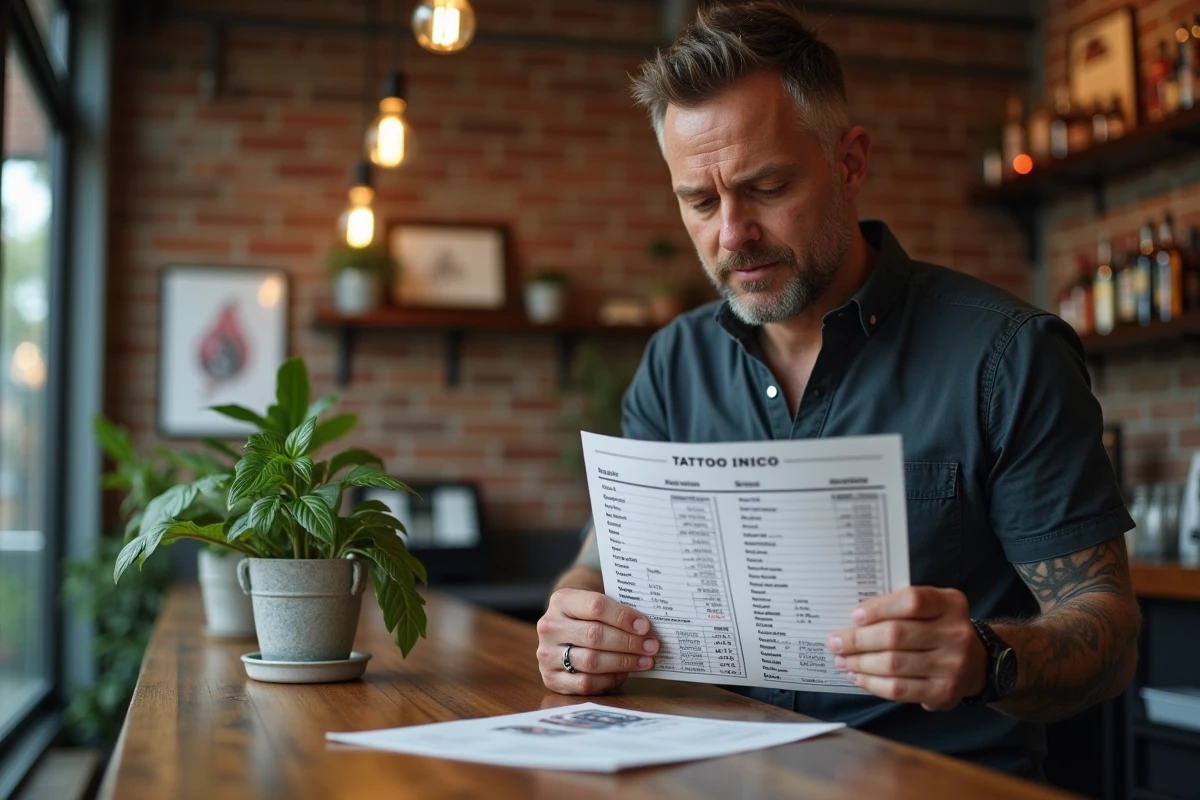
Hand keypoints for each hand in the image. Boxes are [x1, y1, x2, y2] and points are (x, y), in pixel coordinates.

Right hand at [536, 588, 658, 694]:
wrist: (561, 629)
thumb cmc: (586, 615)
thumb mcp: (594, 602)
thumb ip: (615, 612)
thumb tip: (646, 630)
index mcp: (561, 601)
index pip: (596, 606)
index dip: (623, 617)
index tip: (645, 626)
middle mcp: (550, 627)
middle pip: (595, 635)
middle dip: (628, 642)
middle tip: (651, 646)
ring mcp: (547, 654)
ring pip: (591, 661)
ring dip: (623, 662)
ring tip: (644, 661)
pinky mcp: (551, 678)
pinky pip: (585, 683)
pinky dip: (609, 679)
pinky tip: (624, 674)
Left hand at [827, 586, 986, 710]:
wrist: (976, 663)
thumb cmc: (938, 629)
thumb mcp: (931, 608)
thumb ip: (899, 607)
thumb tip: (854, 619)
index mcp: (950, 604)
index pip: (912, 601)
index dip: (879, 608)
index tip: (854, 616)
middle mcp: (956, 633)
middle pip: (896, 635)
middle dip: (858, 640)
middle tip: (835, 642)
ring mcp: (952, 665)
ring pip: (893, 664)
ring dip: (860, 662)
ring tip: (842, 659)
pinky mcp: (943, 692)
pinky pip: (899, 689)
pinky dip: (872, 683)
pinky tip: (857, 676)